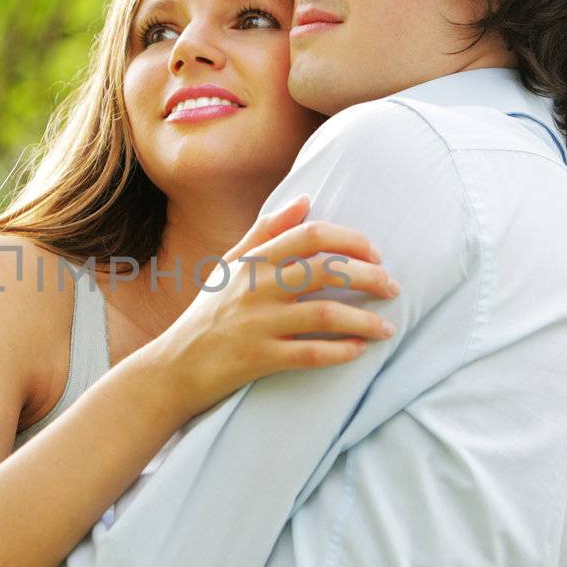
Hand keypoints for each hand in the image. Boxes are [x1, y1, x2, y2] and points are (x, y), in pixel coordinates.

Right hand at [139, 193, 399, 418]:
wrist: (173, 367)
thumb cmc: (208, 314)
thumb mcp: (230, 266)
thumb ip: (266, 232)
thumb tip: (304, 199)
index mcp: (253, 261)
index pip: (311, 235)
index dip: (351, 240)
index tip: (375, 255)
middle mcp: (256, 287)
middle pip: (326, 270)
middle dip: (369, 277)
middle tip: (393, 288)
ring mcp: (257, 323)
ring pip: (326, 313)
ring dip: (365, 320)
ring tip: (388, 328)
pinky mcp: (258, 358)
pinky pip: (311, 353)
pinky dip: (341, 351)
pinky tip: (359, 351)